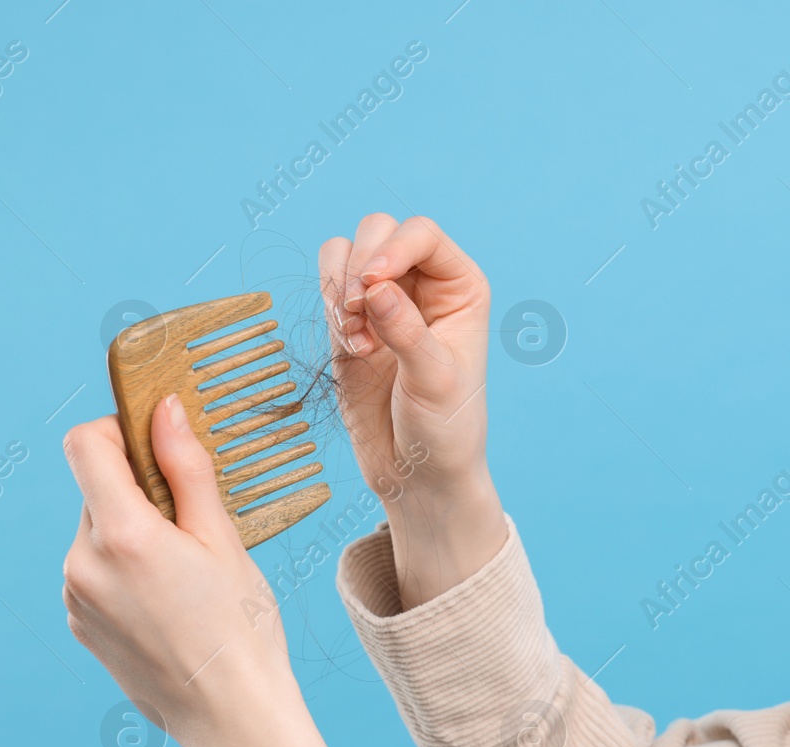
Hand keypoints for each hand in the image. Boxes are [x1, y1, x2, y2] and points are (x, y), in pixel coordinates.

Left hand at [61, 398, 333, 746]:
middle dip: (140, 491)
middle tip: (197, 525)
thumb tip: (165, 410)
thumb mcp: (225, 540)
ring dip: (134, 533)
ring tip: (188, 575)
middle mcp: (83, 562)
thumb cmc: (242, 629)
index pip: (86, 444)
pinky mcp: (79, 623)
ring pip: (98, 533)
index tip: (157, 443)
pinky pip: (95, 572)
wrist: (230, 716)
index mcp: (123, 534)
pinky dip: (127, 571)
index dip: (119, 429)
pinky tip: (171, 603)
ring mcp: (74, 596)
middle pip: (97, 490)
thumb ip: (188, 470)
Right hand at [320, 213, 508, 609]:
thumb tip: (376, 287)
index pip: (422, 234)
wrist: (416, 472)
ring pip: (346, 252)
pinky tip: (351, 346)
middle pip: (379, 230)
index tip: (373, 282)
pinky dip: (327, 304)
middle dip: (360, 267)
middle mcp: (425, 284)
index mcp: (462, 287)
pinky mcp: (352, 321)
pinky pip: (328, 284)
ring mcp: (386, 299)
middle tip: (360, 317)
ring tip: (357, 338)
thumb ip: (407, 332)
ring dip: (339, 288)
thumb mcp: (435, 382)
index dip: (393, 247)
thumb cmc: (445, 430)